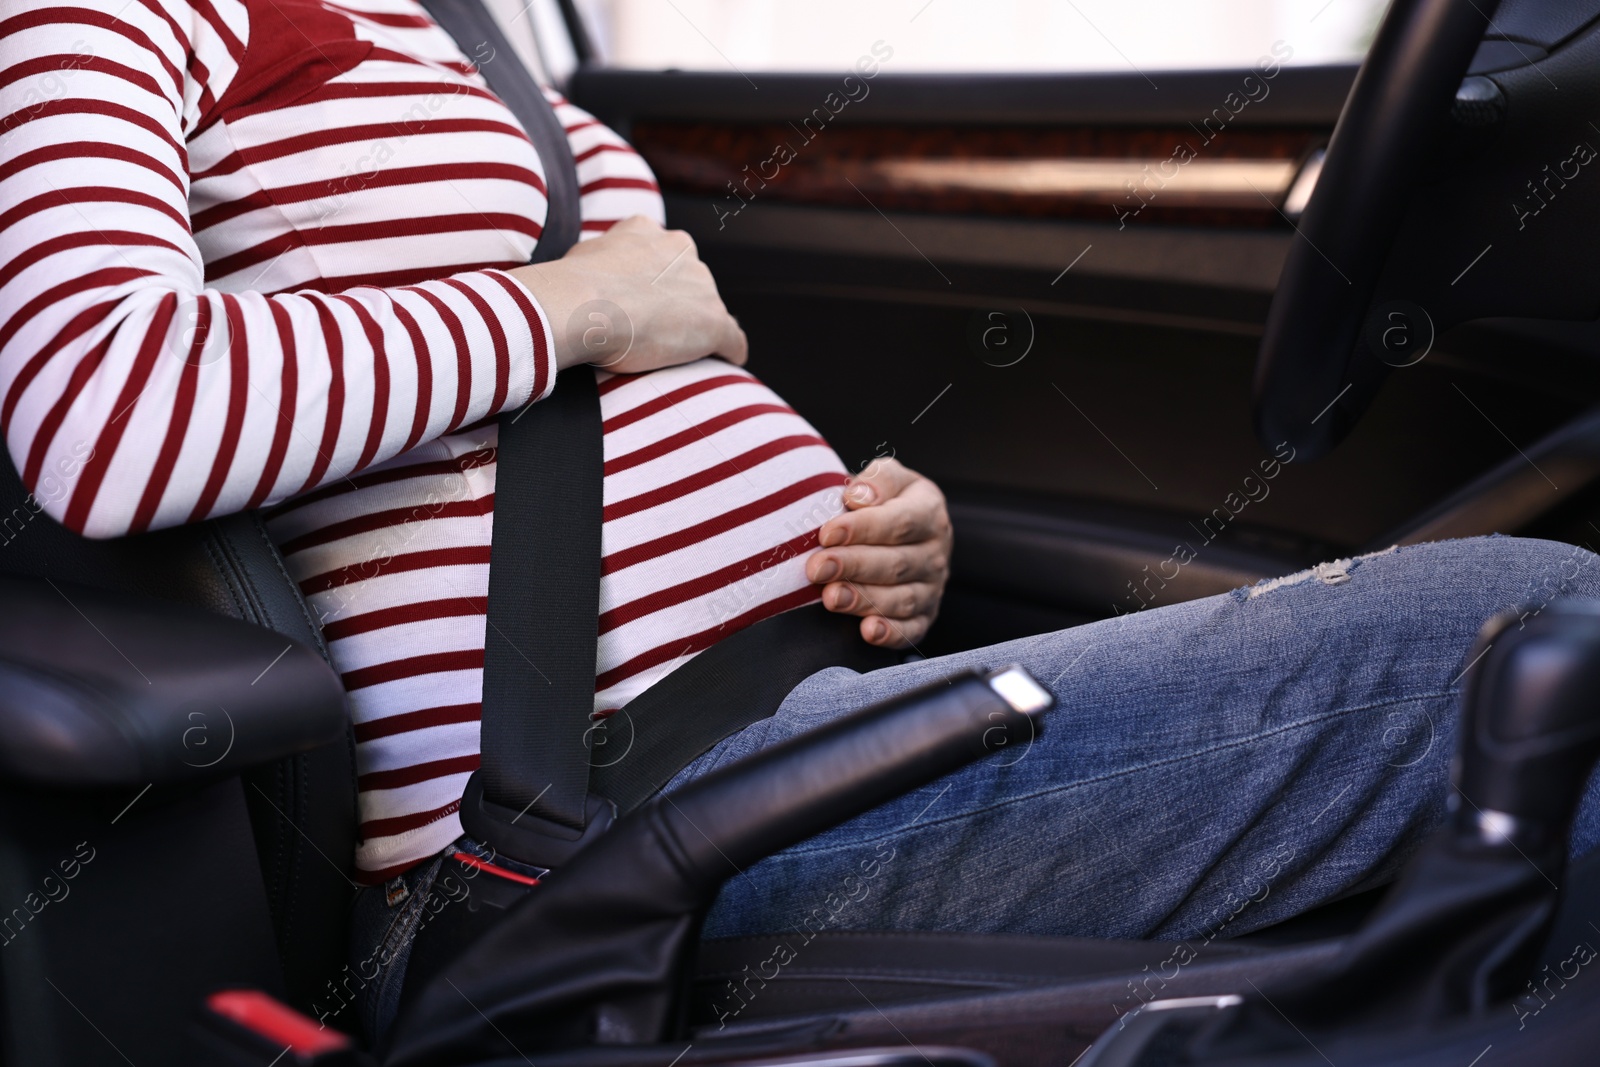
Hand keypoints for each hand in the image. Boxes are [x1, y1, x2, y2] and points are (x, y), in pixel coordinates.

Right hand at [506, 215, 747, 373]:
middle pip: (691, 281)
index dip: (656, 283)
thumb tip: (599, 269)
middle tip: (654, 332)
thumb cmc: (572, 285)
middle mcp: (683, 251)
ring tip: (677, 353)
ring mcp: (702, 286)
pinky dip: (730, 351)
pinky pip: (732, 339)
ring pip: (710, 309)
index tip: (645, 303)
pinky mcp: (714, 321)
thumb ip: (606, 258)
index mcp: (651, 234)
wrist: (583, 305)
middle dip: (679, 303)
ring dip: (698, 328)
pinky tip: (727, 361)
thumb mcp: (586, 256)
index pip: (665, 257)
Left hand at [806, 457, 951, 648]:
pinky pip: (910, 630)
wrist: (902, 531)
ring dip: (864, 599)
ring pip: (902, 599)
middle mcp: (936, 552)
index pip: (900, 522)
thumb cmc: (885, 502)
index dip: (863, 529)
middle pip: (897, 563)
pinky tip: (867, 631)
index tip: (827, 533)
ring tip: (831, 597)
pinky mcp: (924, 617)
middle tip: (816, 568)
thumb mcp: (887, 478)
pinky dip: (890, 633)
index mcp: (929, 512)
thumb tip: (857, 497)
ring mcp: (932, 588)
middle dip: (854, 566)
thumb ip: (877, 480)